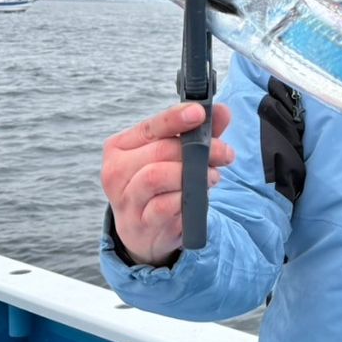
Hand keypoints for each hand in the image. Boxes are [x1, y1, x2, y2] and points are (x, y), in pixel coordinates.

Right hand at [102, 103, 234, 265]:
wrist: (144, 231)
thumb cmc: (160, 185)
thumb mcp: (174, 155)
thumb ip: (198, 133)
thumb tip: (222, 111)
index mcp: (120, 147)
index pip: (149, 127)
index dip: (175, 118)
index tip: (199, 113)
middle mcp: (116, 171)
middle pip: (160, 151)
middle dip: (199, 149)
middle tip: (225, 153)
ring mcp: (126, 199)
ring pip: (157, 176)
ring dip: (193, 174)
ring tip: (212, 176)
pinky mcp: (141, 223)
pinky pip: (165, 206)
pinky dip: (187, 198)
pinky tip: (199, 197)